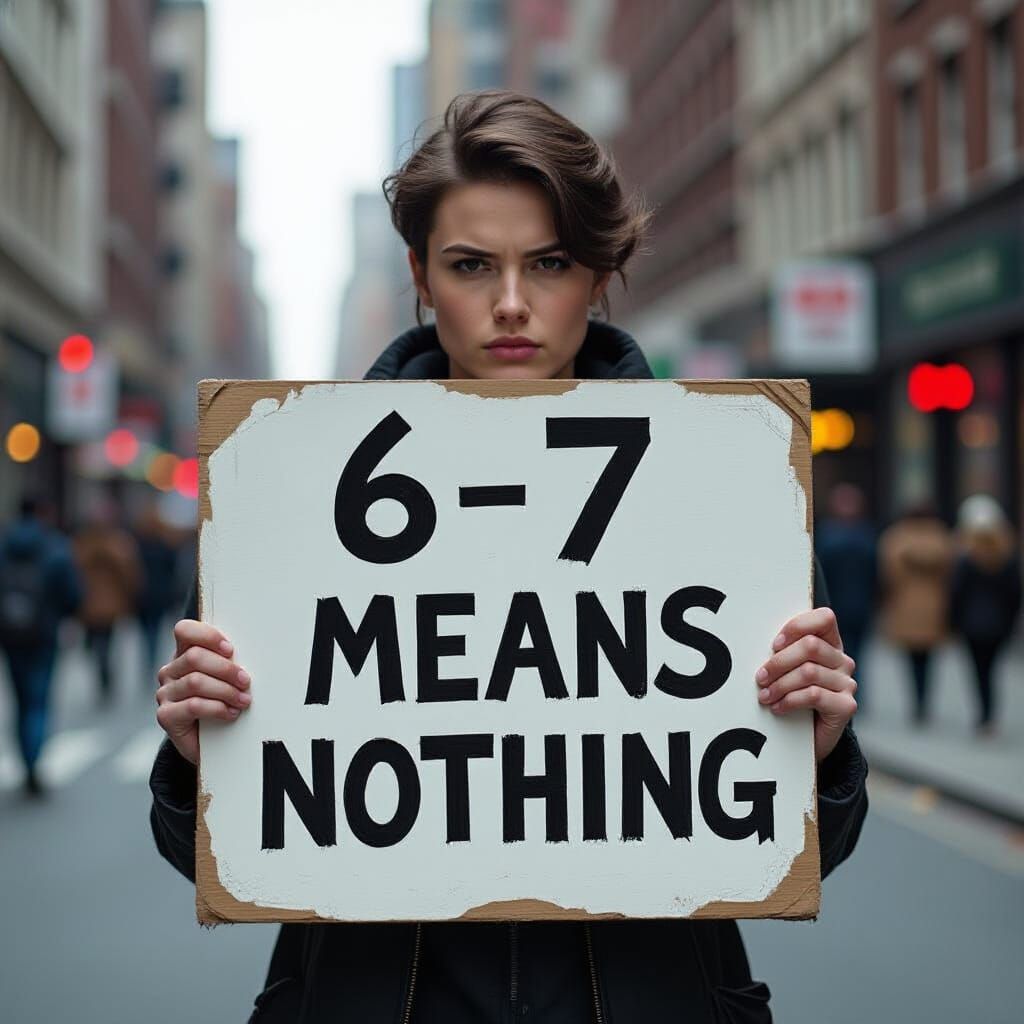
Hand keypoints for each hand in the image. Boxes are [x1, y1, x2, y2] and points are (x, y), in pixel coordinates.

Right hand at [155, 620, 251, 765]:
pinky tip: (230, 713)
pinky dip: (217, 708)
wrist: (211, 743)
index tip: (230, 649)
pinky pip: (193, 705)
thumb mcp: (226, 678)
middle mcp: (170, 671)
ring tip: (243, 700)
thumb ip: (228, 662)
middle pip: (194, 657)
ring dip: (225, 690)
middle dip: (226, 669)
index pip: (184, 631)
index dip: (208, 636)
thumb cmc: (222, 703)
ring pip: (195, 681)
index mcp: (183, 654)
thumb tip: (247, 654)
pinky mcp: (166, 716)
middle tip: (245, 681)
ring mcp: (165, 693)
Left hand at [754, 607, 856, 762]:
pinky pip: (814, 695)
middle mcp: (842, 661)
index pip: (825, 618)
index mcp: (830, 644)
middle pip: (810, 646)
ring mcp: (847, 683)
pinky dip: (790, 700)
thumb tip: (764, 645)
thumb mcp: (787, 670)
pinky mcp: (846, 706)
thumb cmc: (793, 697)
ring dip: (780, 684)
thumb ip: (783, 652)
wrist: (808, 738)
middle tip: (760, 677)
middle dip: (779, 662)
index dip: (798, 627)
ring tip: (764, 696)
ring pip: (809, 672)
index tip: (775, 645)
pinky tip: (778, 707)